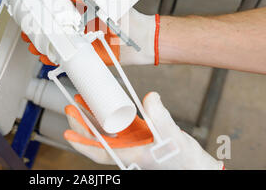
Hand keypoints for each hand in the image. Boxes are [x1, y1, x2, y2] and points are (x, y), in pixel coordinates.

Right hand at [22, 0, 159, 65]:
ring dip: (44, 47)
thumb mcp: (105, 0)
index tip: (30, 16)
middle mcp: (80, 28)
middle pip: (54, 31)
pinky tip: (48, 60)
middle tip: (27, 34)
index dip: (42, 15)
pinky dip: (57, 60)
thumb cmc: (127, 17)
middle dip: (38, 33)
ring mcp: (82, 43)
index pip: (57, 13)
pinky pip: (69, 59)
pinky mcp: (87, 57)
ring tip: (34, 48)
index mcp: (82, 13)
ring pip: (58, 46)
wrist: (143, 39)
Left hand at [64, 92, 223, 169]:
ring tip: (83, 101)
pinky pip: (120, 124)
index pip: (98, 152)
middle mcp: (127, 150)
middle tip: (71, 107)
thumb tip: (151, 98)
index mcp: (130, 155)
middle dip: (82, 124)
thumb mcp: (171, 138)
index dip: (81, 143)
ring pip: (106, 130)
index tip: (67, 133)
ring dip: (94, 116)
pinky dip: (112, 114)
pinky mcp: (141, 136)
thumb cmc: (184, 162)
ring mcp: (133, 143)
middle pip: (97, 138)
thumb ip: (160, 118)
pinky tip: (106, 102)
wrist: (198, 167)